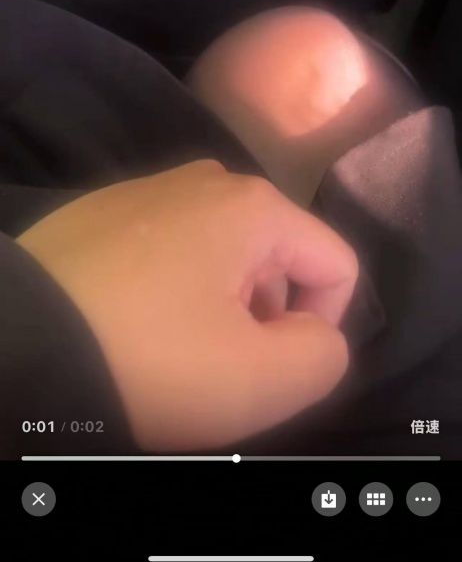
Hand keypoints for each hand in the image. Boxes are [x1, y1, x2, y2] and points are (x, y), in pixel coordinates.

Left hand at [17, 160, 357, 450]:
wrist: (20, 346)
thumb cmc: (150, 359)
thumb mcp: (262, 380)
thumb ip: (323, 355)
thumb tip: (312, 330)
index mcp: (254, 206)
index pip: (336, 266)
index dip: (319, 330)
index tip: (267, 368)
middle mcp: (206, 180)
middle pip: (277, 260)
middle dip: (262, 318)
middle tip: (214, 365)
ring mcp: (148, 190)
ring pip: (221, 258)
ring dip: (215, 308)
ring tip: (169, 350)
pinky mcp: (102, 211)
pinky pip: (167, 253)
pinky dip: (167, 292)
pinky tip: (130, 326)